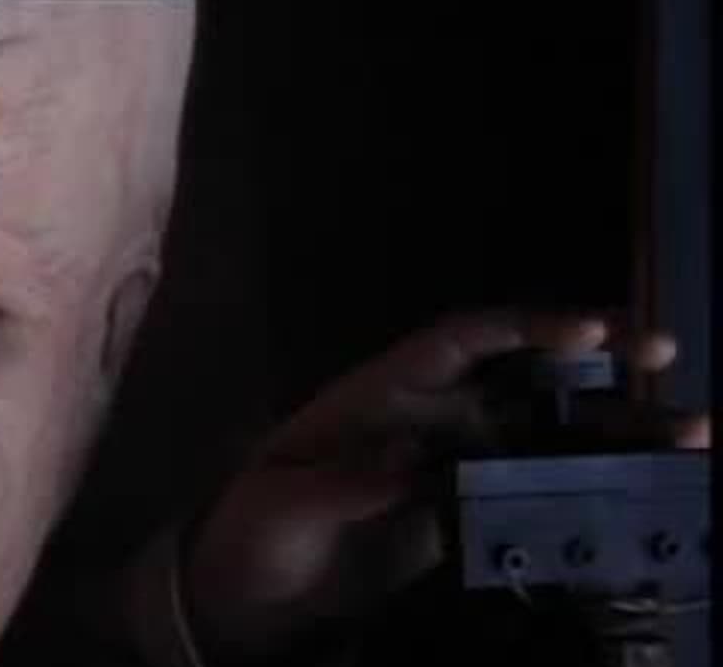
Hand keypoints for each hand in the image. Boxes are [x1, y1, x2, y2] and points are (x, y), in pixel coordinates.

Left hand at [184, 310, 708, 661]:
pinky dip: (593, 494)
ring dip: (618, 432)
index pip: (461, 342)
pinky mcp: (469, 523)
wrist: (247, 598)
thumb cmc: (252, 530)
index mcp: (383, 393)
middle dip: (598, 365)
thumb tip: (404, 468)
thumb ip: (341, 486)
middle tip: (666, 357)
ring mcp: (457, 472)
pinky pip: (540, 499)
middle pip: (526, 379)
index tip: (585, 332)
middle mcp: (432, 421)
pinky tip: (648, 496)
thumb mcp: (282, 504)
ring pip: (550, 437)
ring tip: (693, 433)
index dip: (524, 329)